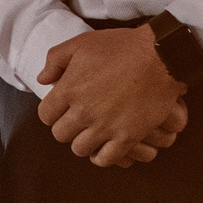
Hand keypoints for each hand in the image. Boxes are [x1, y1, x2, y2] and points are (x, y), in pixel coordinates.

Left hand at [35, 28, 189, 167]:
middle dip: (66, 126)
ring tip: (91, 131)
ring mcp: (105, 127)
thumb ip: (55, 60)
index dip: (52, 111)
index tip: (62, 108)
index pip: (45, 115)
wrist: (160, 57)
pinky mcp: (127, 137)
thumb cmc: (121, 47)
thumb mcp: (82, 43)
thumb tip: (42, 79)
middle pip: (60, 134)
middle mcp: (83, 112)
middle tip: (78, 118)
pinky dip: (102, 155)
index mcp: (69, 89)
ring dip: (83, 141)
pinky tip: (105, 145)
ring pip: (79, 149)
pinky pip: (105, 159)